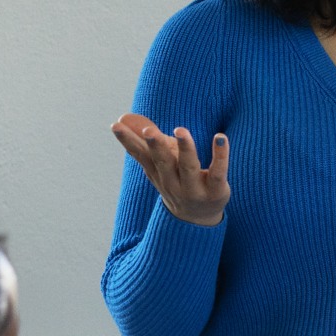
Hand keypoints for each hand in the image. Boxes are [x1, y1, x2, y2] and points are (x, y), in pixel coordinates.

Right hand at [112, 114, 229, 226]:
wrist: (198, 218)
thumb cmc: (177, 181)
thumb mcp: (159, 162)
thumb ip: (145, 139)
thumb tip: (123, 117)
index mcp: (157, 173)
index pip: (140, 155)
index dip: (128, 141)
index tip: (116, 125)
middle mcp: (172, 182)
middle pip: (163, 162)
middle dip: (156, 146)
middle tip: (148, 130)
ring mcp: (194, 189)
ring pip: (189, 167)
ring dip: (185, 148)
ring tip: (180, 130)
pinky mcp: (215, 190)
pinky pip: (217, 172)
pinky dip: (220, 155)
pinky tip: (220, 137)